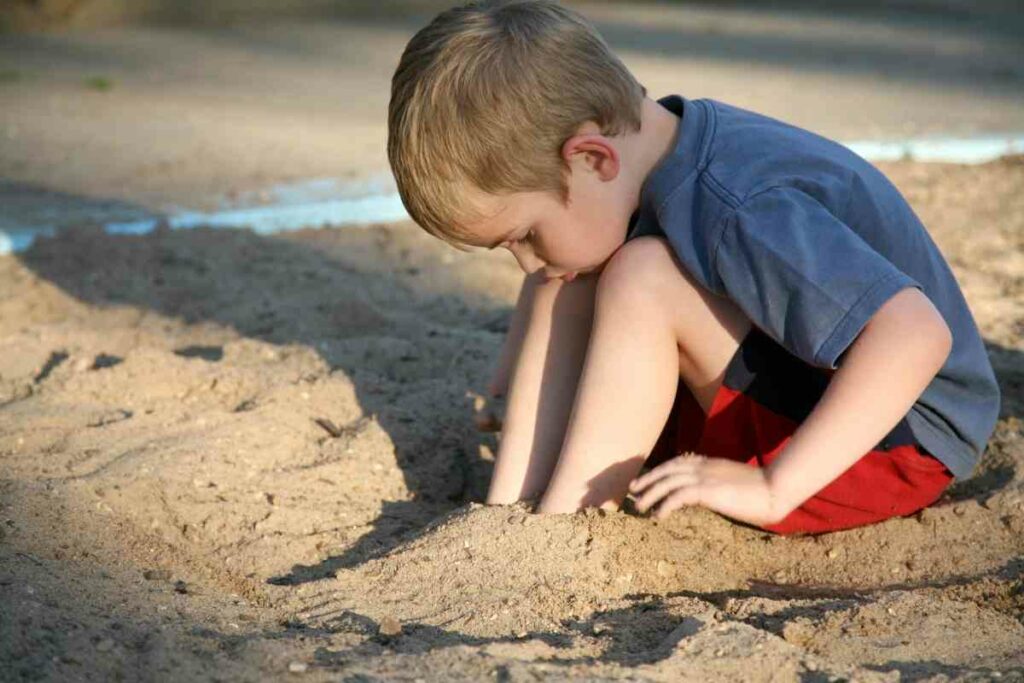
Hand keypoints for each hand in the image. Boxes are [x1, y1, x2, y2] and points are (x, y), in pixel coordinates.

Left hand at [629, 454, 788, 526]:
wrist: (775, 487)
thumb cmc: (761, 489)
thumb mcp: (733, 483)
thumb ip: (717, 485)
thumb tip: (708, 496)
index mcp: (708, 463)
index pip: (676, 463)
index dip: (659, 471)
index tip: (646, 480)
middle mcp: (702, 466)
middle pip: (666, 470)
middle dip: (648, 479)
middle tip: (633, 490)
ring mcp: (704, 476)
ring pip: (667, 482)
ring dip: (650, 493)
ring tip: (639, 507)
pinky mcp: (707, 489)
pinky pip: (678, 496)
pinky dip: (665, 504)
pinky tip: (659, 515)